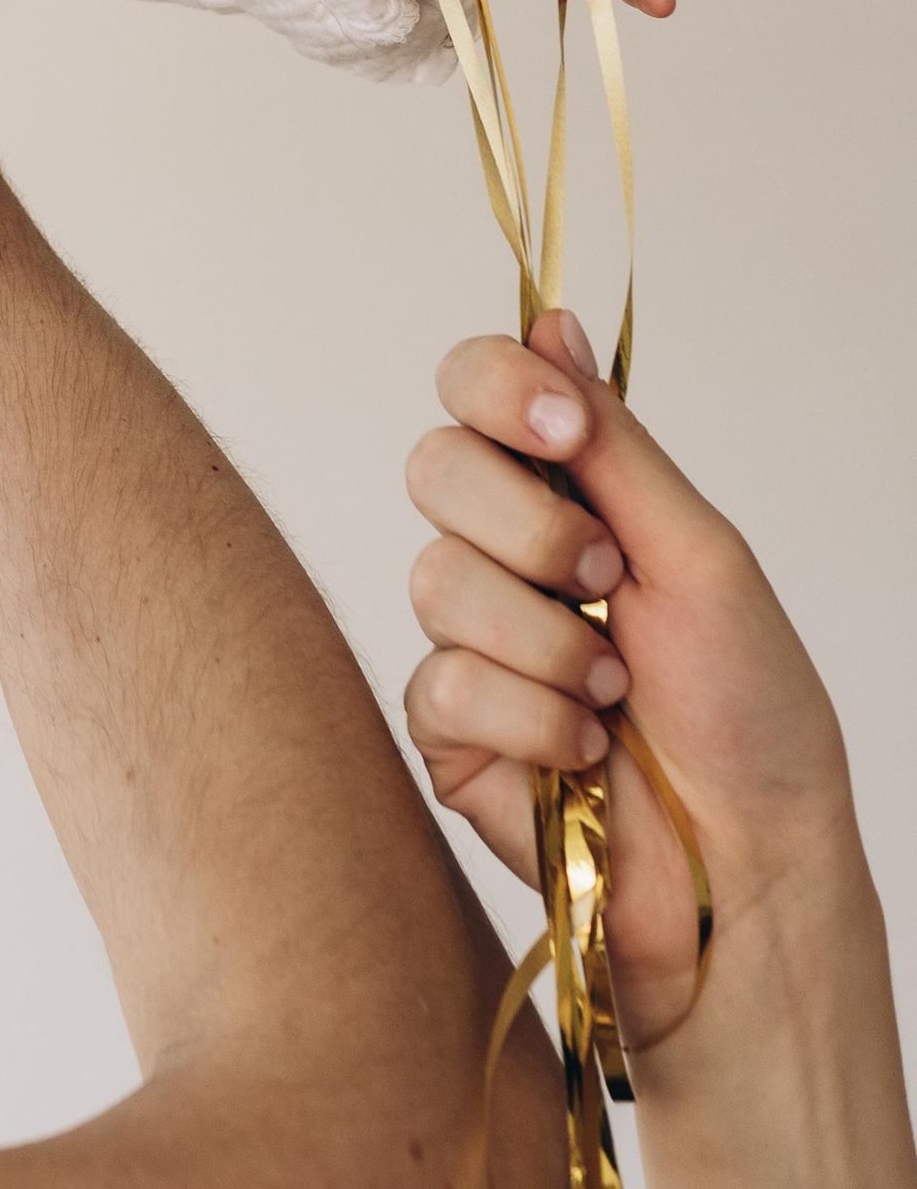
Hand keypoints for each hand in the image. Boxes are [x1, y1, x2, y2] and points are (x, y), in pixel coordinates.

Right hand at [403, 308, 852, 1047]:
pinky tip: (581, 752)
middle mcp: (507, 553)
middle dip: (532, 527)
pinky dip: (530, 717)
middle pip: (435, 467)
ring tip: (614, 691)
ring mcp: (470, 640)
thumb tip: (550, 322)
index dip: (497, 388)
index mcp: (570, 494)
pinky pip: (443, 682)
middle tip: (609, 580)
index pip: (475, 389)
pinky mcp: (447, 731)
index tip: (561, 429)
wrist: (748, 866)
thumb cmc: (753, 713)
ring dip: (548, 641)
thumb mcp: (701, 554)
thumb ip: (615, 444)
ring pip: (436, 579)